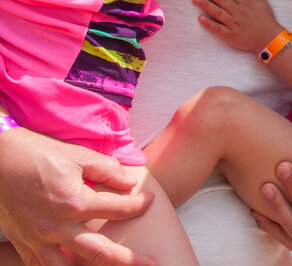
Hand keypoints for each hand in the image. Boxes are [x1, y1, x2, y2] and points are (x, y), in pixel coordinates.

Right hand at [0, 128, 154, 265]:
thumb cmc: (38, 153)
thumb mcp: (78, 155)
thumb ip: (108, 170)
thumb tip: (130, 184)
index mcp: (74, 202)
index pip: (119, 209)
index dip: (139, 205)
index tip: (150, 201)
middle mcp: (56, 226)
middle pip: (100, 253)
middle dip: (129, 260)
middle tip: (152, 264)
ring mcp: (37, 239)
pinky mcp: (23, 243)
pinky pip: (41, 265)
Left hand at [193, 0, 280, 52]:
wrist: (269, 38)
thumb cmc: (266, 19)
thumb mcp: (262, 2)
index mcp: (245, 3)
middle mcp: (238, 12)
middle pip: (221, 0)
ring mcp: (233, 24)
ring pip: (218, 12)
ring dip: (206, 5)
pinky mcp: (230, 35)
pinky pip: (218, 29)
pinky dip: (209, 24)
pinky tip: (200, 18)